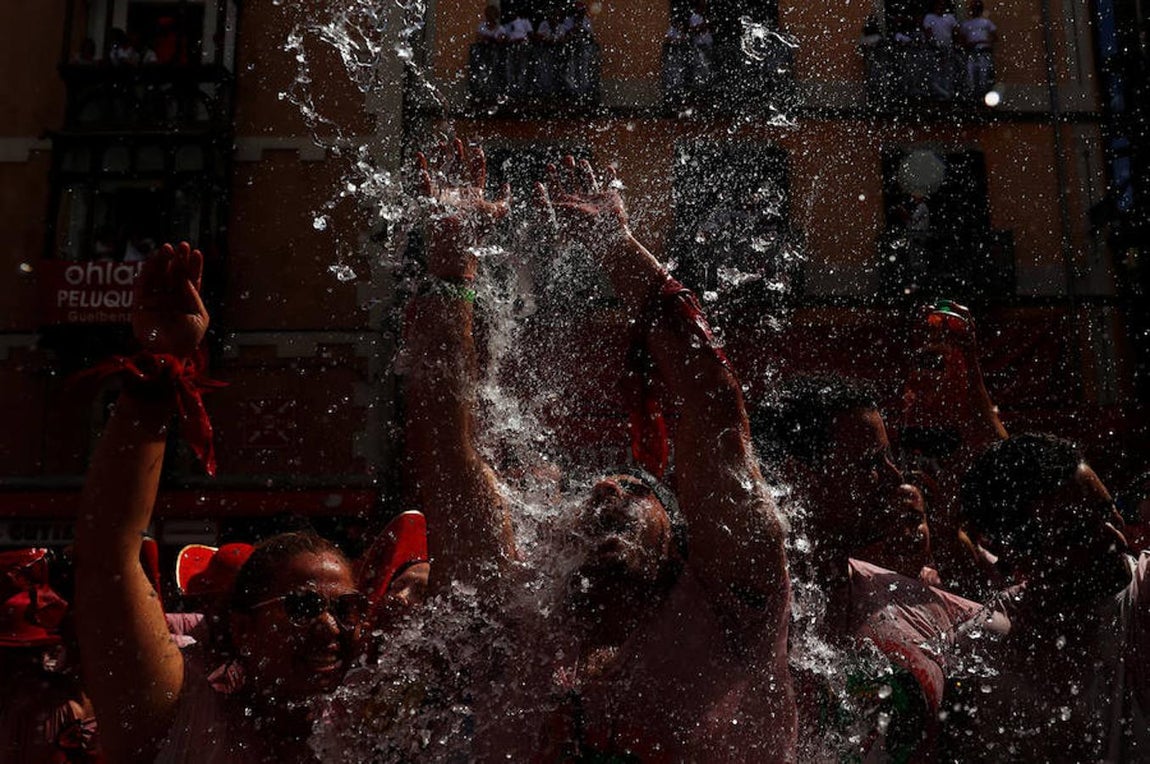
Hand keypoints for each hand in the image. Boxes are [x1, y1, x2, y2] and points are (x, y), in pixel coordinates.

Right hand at [132, 242, 207, 357]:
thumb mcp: (199, 317)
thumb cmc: (187, 340)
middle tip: (181, 245)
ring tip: (167, 248)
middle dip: (178, 259)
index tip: (196, 252)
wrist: (168, 356)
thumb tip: (186, 279)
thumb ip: (193, 297)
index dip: (193, 265)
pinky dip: (148, 271)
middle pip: (175, 273)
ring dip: (163, 261)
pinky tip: (154, 260)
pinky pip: (144, 284)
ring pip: (159, 275)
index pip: (191, 279)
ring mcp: (156, 299)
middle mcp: (172, 297)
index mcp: (187, 301)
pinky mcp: (141, 303)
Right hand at [417, 139, 509, 280]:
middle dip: (458, 155)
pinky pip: (424, 182)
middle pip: (458, 169)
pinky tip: (420, 155)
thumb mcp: (496, 214)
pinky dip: (421, 168)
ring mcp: (444, 197)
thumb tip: (507, 185)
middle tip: (457, 141)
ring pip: (442, 171)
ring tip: (440, 142)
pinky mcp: (431, 201)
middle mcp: (459, 195)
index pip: (476, 174)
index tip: (477, 148)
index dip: (477, 161)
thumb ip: (504, 201)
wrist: (457, 248)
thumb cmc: (477, 232)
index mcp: (474, 196)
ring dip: (441, 157)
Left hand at [538, 156, 629, 247]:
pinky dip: (609, 177)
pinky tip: (610, 168)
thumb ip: (548, 205)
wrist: (605, 238)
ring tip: (582, 161)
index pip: (558, 190)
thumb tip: (535, 194)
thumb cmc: (584, 228)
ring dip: (586, 171)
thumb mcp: (562, 213)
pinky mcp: (609, 200)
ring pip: (589, 182)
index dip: (553, 178)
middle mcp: (581, 202)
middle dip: (568, 170)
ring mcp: (595, 200)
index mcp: (569, 206)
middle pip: (573, 183)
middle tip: (566, 158)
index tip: (550, 166)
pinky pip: (609, 185)